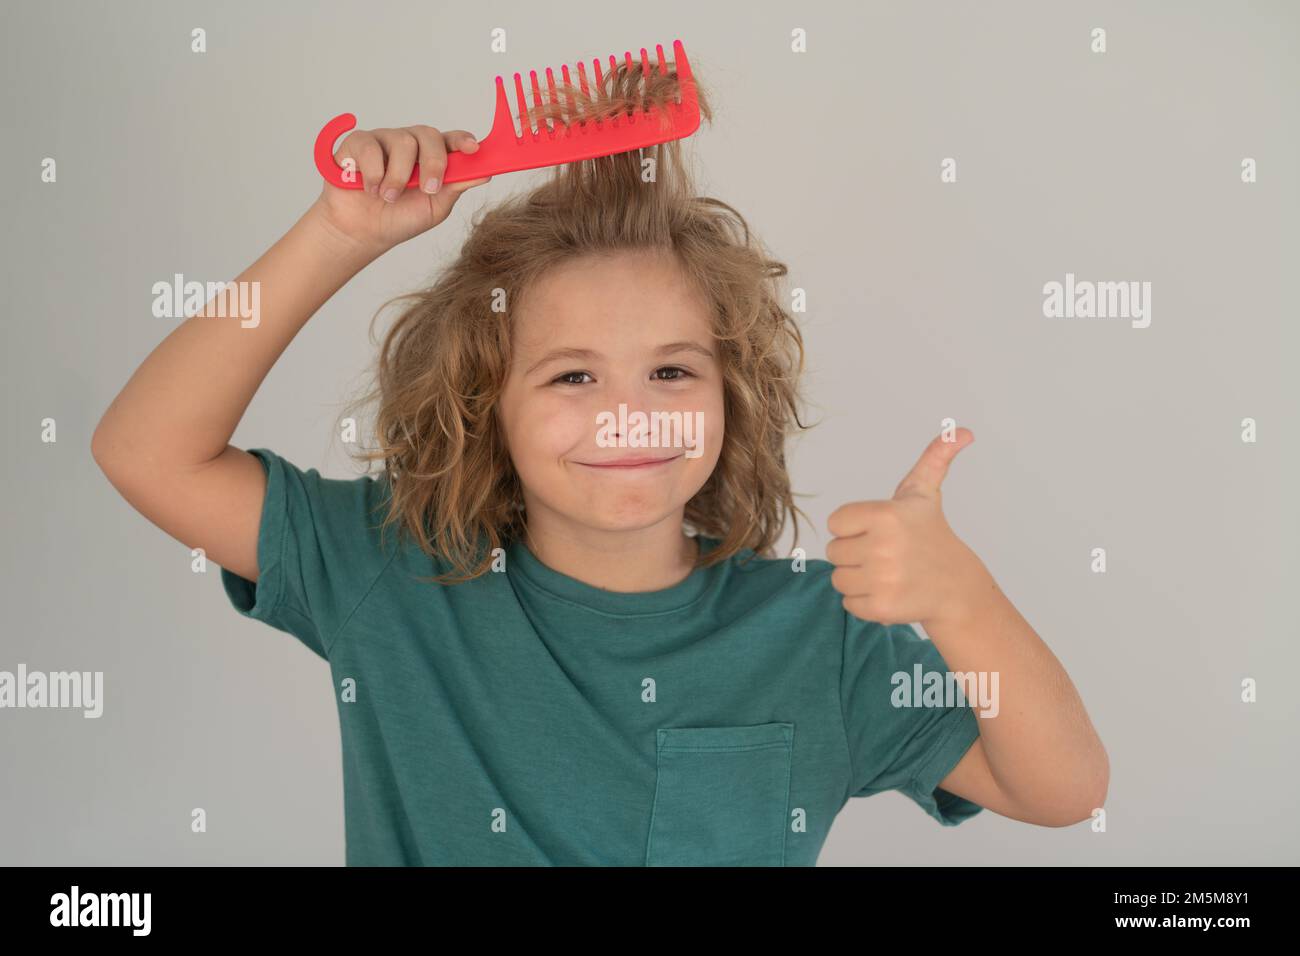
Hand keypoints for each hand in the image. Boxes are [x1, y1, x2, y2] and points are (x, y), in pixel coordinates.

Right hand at [313, 125, 491, 254]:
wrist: (363, 232)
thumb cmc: (399, 218)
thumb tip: (485, 173)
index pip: (451, 140)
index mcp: (432, 157)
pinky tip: (370, 188)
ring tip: (389, 197)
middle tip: (428, 189)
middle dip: (433, 162)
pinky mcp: (359, 142)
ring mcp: (384, 140)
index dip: (463, 140)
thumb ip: (456, 187)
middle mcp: (410, 144)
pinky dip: (373, 173)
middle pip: (429, 134)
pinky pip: (370, 146)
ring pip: (402, 140)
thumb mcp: (434, 208)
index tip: (473, 148)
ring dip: (398, 176)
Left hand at [826, 428, 989, 628]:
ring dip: (858, 578)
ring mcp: (883, 579)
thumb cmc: (930, 535)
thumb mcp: (925, 493)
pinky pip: (847, 603)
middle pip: (834, 552)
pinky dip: (864, 601)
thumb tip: (964, 431)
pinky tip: (889, 592)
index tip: (879, 530)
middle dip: (856, 553)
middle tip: (886, 554)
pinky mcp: (881, 607)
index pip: (835, 523)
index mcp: (886, 514)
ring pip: (839, 578)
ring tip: (888, 572)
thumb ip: (934, 457)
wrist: (955, 587)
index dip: (853, 527)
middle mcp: (884, 547)